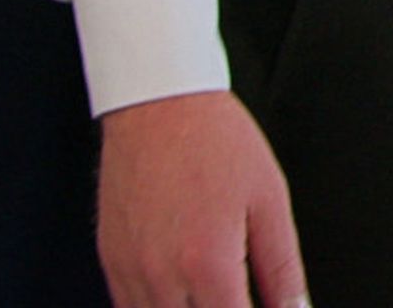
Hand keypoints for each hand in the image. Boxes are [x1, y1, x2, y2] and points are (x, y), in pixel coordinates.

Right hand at [97, 91, 305, 307]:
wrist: (158, 105)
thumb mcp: (269, 201)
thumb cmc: (216, 143)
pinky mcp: (110, 260)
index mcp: (209, 264)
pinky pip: (128, 307)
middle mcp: (162, 276)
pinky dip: (155, 307)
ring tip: (214, 290)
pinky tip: (183, 293)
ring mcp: (130, 271)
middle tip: (239, 293)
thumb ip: (282, 267)